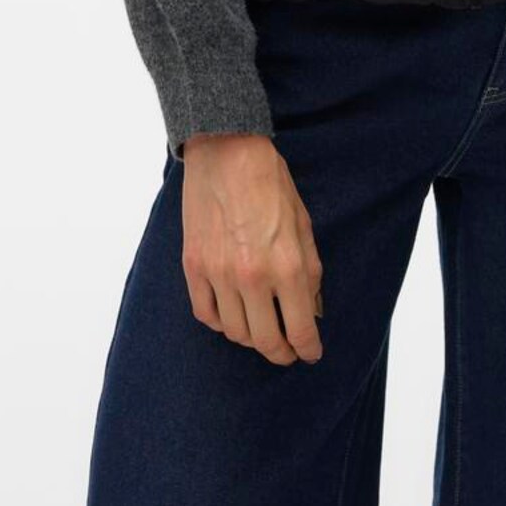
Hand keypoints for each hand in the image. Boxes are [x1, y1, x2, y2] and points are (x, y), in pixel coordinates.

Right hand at [179, 133, 324, 366]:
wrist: (226, 151)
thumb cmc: (270, 182)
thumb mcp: (303, 223)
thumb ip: (310, 270)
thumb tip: (312, 309)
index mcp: (287, 265)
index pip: (300, 329)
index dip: (308, 349)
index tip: (310, 353)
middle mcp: (252, 276)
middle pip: (266, 341)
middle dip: (281, 353)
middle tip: (288, 352)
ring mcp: (219, 274)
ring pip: (235, 333)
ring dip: (252, 338)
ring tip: (261, 331)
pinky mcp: (194, 266)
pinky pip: (206, 314)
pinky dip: (221, 323)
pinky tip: (232, 316)